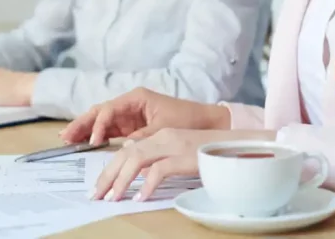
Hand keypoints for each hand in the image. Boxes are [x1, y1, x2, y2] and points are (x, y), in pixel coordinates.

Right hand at [60, 87, 230, 145]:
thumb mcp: (164, 128)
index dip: (99, 125)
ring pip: (101, 120)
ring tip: (67, 139)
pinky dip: (96, 135)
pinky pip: (109, 130)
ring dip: (85, 129)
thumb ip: (142, 137)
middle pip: (100, 111)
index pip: (110, 109)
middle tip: (65, 136)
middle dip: (82, 123)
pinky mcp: (131, 126)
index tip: (93, 141)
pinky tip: (84, 142)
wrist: (204, 121)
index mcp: (136, 98)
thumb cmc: (186, 119)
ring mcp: (129, 115)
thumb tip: (124, 147)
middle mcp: (129, 103)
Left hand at [91, 128, 274, 201]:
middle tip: (96, 195)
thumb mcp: (179, 152)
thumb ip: (158, 156)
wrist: (238, 144)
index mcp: (160, 136)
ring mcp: (173, 145)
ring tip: (112, 198)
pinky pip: (159, 170)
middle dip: (107, 176)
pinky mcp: (184, 156)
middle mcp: (163, 137)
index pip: (126, 151)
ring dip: (121, 180)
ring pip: (136, 160)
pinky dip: (146, 185)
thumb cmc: (209, 152)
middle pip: (125, 155)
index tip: (100, 188)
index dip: (109, 169)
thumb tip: (135, 163)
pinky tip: (140, 198)